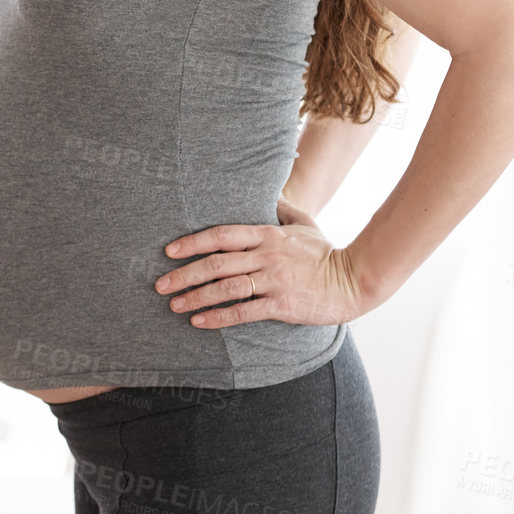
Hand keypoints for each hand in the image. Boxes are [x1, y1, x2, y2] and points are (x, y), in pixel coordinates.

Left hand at [154, 195, 367, 328]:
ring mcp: (274, 281)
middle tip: (160, 283)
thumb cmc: (326, 253)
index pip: (221, 235)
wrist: (353, 281)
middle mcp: (266, 255)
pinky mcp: (282, 305)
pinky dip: (219, 318)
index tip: (169, 250)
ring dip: (195, 297)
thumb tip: (268, 192)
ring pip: (225, 288)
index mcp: (268, 234)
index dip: (192, 241)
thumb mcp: (304, 223)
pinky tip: (199, 322)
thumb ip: (283, 207)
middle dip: (184, 273)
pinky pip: (244, 312)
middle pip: (216, 263)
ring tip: (174, 304)